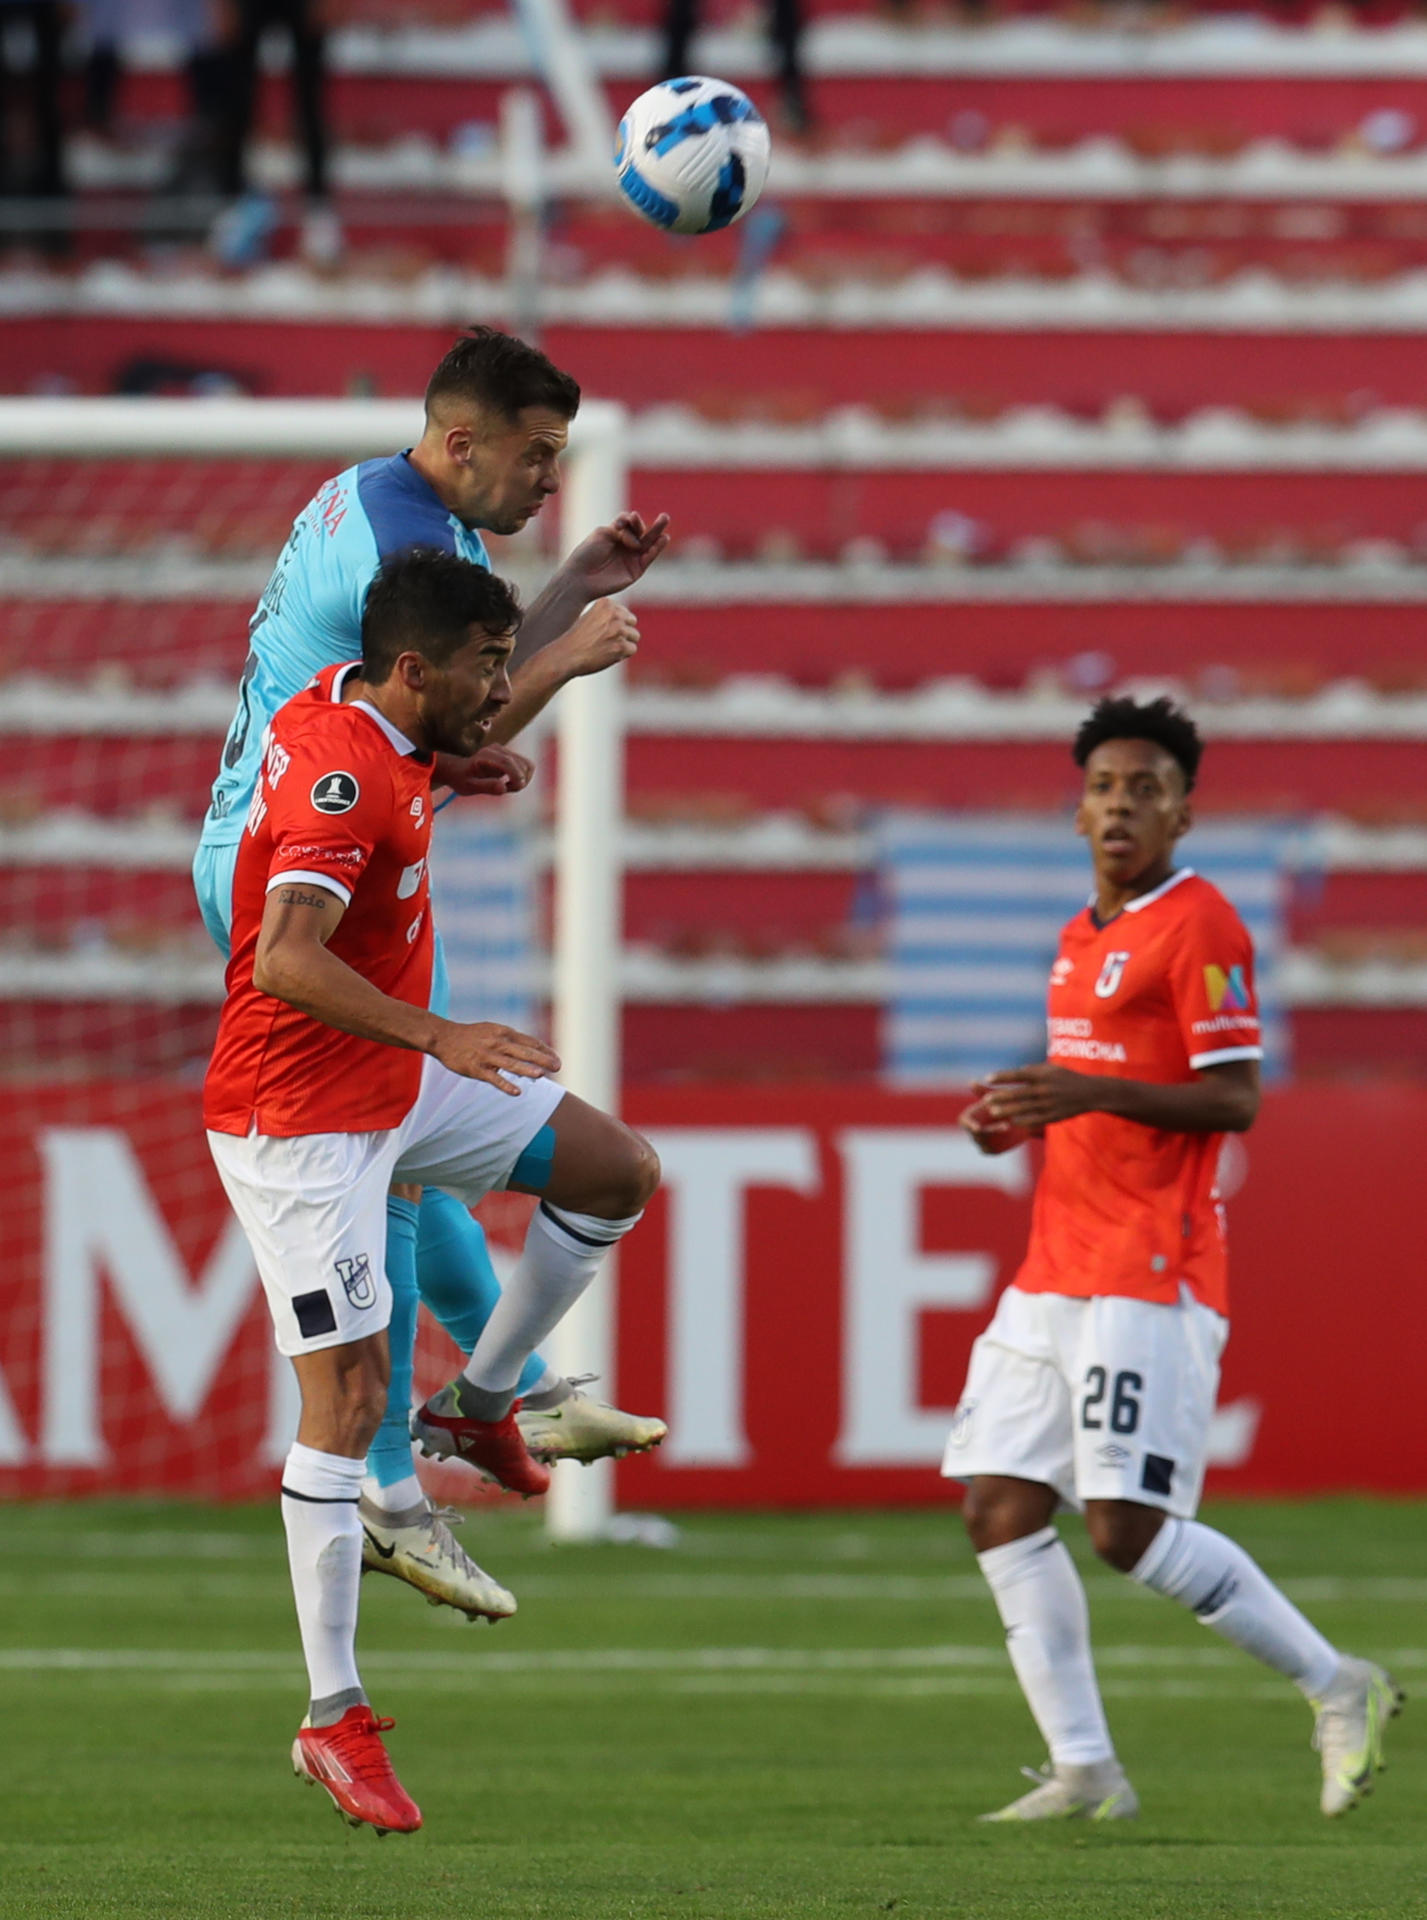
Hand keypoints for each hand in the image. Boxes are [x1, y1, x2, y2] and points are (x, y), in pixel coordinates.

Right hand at [432, 1021, 560, 1093]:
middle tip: (558, 1067)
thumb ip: (511, 1040)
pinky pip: (493, 1078)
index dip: (545, 1050)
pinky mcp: (476, 1068)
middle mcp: (498, 1042)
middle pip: (524, 1051)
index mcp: (504, 1032)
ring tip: (541, 1075)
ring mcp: (487, 1056)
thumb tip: (531, 1050)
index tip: (557, 1058)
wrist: (443, 1037)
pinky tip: (517, 1093)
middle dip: (542, 1059)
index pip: (530, 1041)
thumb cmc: (471, 1035)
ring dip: (526, 1069)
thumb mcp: (493, 1030)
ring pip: (510, 1064)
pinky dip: (505, 1085)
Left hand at [433, 743, 534, 797]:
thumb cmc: (462, 779)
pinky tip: (511, 782)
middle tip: (508, 790)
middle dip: (520, 780)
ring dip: (524, 779)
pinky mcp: (511, 755)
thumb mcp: (469, 787)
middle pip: (520, 763)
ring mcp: (505, 751)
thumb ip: (485, 786)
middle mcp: (496, 749)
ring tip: (509, 786)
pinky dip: (524, 777)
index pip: (508, 762)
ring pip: (527, 765)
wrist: (458, 770)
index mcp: (485, 755)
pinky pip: (527, 766)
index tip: (518, 787)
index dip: (516, 775)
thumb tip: (503, 787)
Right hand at [545, 600, 639, 680]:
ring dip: (624, 643)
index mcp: (606, 603)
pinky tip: (609, 656)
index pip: (624, 612)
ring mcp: (619, 630)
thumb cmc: (576, 639)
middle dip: (624, 632)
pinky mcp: (621, 646)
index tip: (603, 631)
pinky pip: (632, 649)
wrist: (566, 655)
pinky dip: (623, 654)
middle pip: (632, 622)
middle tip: (608, 641)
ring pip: (635, 636)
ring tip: (608, 648)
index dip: (616, 624)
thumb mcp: (591, 617)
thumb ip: (608, 615)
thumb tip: (630, 620)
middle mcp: (614, 614)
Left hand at [563, 511, 670, 598]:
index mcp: (615, 534)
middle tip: (665, 517)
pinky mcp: (635, 571)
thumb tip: (638, 537)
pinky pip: (648, 558)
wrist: (581, 577)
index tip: (619, 525)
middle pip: (642, 532)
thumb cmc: (587, 554)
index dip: (629, 520)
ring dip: (658, 534)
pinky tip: (663, 540)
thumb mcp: (603, 534)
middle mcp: (625, 545)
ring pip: (648, 544)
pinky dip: (655, 549)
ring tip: (666, 523)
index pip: (629, 522)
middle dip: (653, 525)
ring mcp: (631, 558)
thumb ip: (621, 529)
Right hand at [958, 1095, 1030, 1155]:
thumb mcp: (997, 1095)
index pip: (964, 1122)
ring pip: (985, 1144)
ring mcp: (981, 1141)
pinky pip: (993, 1150)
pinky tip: (1012, 1136)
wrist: (1023, 1115)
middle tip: (1007, 1126)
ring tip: (1013, 1128)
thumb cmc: (1008, 1101)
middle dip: (990, 1131)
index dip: (969, 1125)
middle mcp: (973, 1130)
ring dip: (997, 1138)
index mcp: (970, 1116)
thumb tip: (971, 1083)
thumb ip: (984, 1092)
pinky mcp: (992, 1150)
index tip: (978, 1128)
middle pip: (976, 1135)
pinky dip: (1001, 1144)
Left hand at [978, 1064, 1097, 1129]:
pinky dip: (1023, 1121)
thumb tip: (1016, 1072)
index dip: (1003, 1077)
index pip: (1019, 1075)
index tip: (988, 1078)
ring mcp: (1050, 1103)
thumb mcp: (1051, 1069)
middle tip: (985, 1100)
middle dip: (1001, 1096)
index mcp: (1043, 1074)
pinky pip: (1036, 1119)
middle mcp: (1045, 1088)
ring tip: (993, 1112)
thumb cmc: (1067, 1078)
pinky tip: (1012, 1123)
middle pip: (1019, 1093)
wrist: (1091, 1092)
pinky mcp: (1055, 1116)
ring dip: (1008, 1110)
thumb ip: (1033, 1070)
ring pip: (1025, 1108)